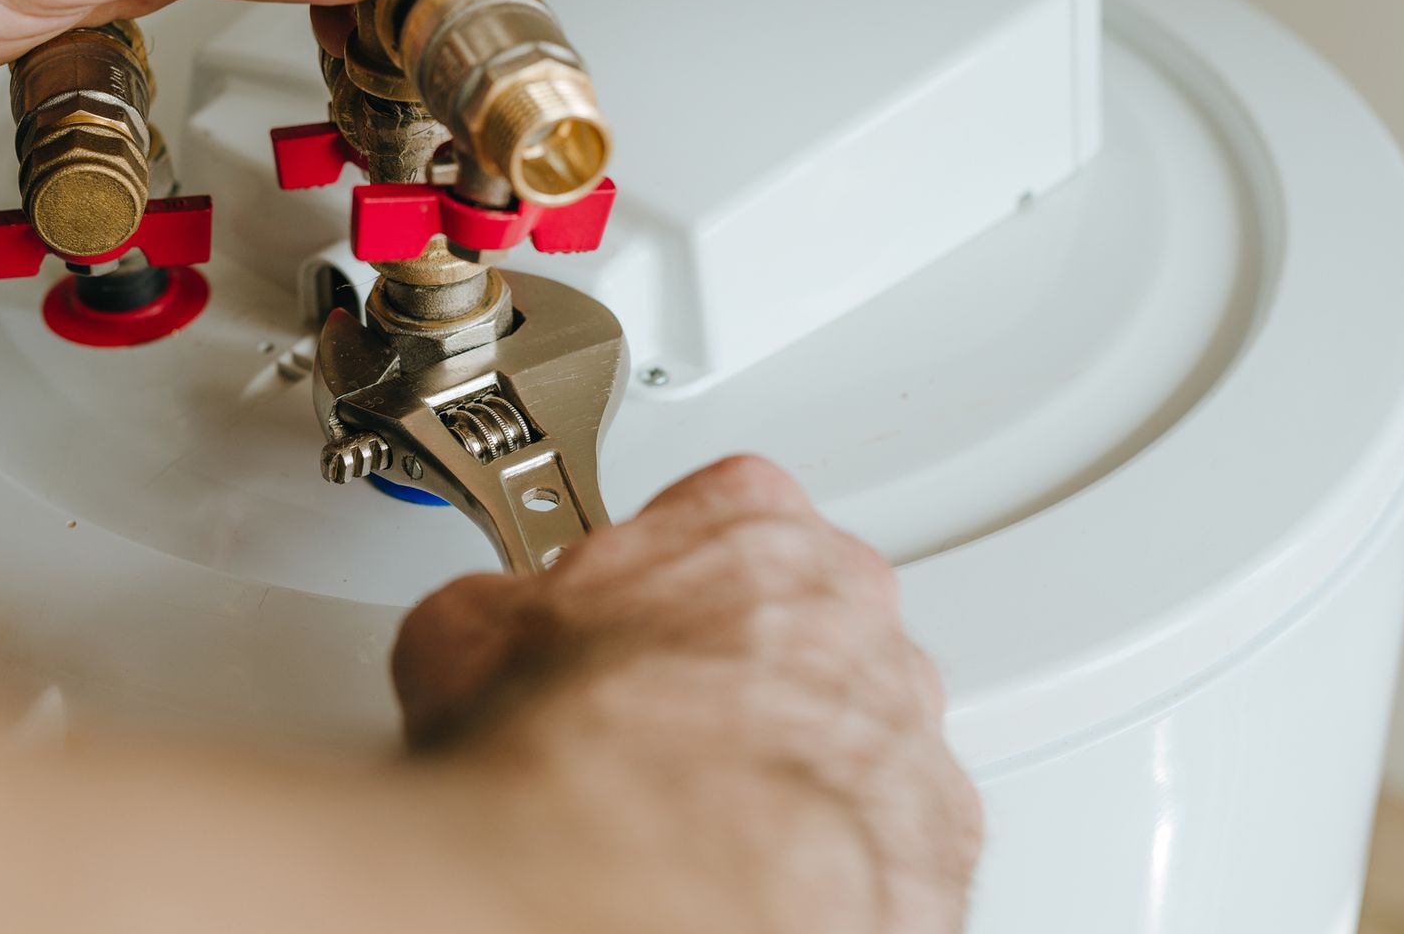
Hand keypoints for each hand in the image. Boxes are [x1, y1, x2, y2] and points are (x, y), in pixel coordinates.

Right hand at [394, 456, 982, 933]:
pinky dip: (844, 851)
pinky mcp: (940, 834)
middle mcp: (852, 606)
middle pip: (807, 613)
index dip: (664, 574)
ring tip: (706, 814)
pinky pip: (897, 829)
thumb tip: (488, 629)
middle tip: (660, 722)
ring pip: (862, 720)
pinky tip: (767, 871)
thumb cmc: (567, 759)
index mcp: (751, 526)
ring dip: (802, 754)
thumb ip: (509, 603)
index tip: (626, 616)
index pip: (725, 511)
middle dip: (744, 661)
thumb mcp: (463, 631)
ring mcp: (905, 719)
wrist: (628, 892)